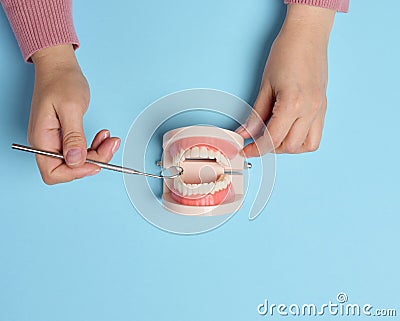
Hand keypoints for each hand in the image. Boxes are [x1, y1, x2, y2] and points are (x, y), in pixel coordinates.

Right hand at [28, 45, 119, 183]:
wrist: (59, 66)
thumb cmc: (61, 81)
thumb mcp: (71, 108)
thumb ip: (73, 137)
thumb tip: (75, 161)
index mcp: (42, 139)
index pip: (53, 172)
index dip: (76, 172)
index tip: (96, 163)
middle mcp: (46, 143)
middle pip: (69, 168)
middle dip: (93, 160)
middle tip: (110, 145)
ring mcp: (54, 140)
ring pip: (78, 160)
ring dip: (97, 153)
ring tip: (110, 139)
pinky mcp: (63, 136)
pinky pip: (80, 150)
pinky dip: (94, 146)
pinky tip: (103, 136)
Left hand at [237, 4, 334, 155]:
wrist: (308, 34)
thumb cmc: (286, 53)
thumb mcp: (265, 86)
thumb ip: (255, 114)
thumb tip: (245, 133)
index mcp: (293, 104)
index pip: (273, 139)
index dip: (256, 148)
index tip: (246, 149)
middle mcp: (310, 110)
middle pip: (290, 146)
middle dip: (271, 148)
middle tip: (257, 140)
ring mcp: (320, 109)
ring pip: (307, 145)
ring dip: (289, 146)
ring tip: (274, 136)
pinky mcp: (323, 107)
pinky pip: (316, 134)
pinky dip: (302, 139)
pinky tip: (289, 130)